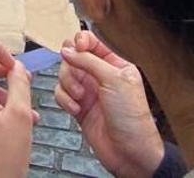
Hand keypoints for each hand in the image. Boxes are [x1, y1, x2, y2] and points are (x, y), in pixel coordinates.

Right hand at [56, 31, 163, 177]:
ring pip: (65, 75)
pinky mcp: (78, 107)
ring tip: (80, 97)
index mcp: (115, 64)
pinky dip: (65, 100)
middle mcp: (100, 76)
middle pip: (74, 57)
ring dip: (68, 85)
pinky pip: (61, 94)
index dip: (81, 41)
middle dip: (71, 66)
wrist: (129, 152)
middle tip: (78, 76)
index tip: (77, 47)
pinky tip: (76, 109)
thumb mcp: (114, 80)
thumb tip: (68, 49)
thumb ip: (88, 61)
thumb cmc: (132, 118)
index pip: (92, 42)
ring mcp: (89, 91)